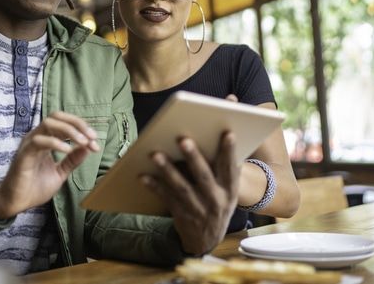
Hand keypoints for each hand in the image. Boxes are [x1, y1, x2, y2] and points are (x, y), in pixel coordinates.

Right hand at [0, 111, 98, 219]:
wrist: (16, 203)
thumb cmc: (34, 187)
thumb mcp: (60, 173)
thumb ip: (72, 160)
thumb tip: (88, 148)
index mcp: (46, 139)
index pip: (64, 122)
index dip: (82, 129)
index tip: (95, 142)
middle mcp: (37, 137)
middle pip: (57, 116)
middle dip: (77, 124)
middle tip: (91, 137)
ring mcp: (29, 144)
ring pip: (49, 123)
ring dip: (69, 130)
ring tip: (83, 142)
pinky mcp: (24, 154)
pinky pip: (39, 141)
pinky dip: (55, 142)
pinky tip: (67, 150)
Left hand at [141, 133, 240, 255]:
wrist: (207, 240)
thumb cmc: (217, 205)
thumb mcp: (228, 192)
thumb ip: (225, 171)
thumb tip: (218, 142)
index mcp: (229, 191)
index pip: (230, 169)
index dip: (230, 152)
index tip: (228, 134)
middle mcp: (215, 200)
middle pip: (203, 176)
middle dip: (193, 157)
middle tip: (183, 140)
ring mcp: (197, 208)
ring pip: (181, 187)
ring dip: (168, 170)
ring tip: (156, 155)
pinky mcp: (181, 214)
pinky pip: (166, 198)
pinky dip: (154, 187)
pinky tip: (143, 176)